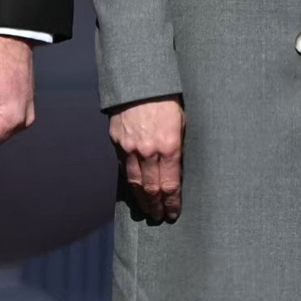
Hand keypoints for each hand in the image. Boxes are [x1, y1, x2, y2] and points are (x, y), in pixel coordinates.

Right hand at [110, 97, 184, 223]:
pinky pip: (123, 168)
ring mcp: (129, 149)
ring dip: (140, 199)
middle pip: (151, 189)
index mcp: (169, 147)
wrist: (139, 84)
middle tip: (158, 217)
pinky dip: (129, 181)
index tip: (173, 213)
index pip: (170, 185)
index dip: (172, 202)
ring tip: (145, 210)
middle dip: (156, 205)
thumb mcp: (183, 122)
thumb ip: (179, 146)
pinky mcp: (117, 143)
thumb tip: (178, 167)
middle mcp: (148, 152)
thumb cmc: (167, 100)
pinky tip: (133, 189)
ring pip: (134, 182)